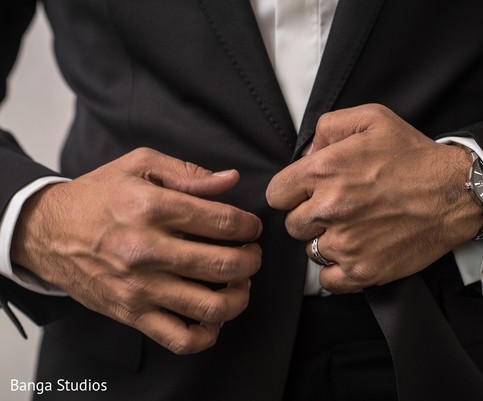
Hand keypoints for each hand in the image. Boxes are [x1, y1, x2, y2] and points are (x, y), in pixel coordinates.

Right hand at [11, 148, 262, 354]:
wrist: (46, 232)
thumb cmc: (97, 197)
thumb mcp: (139, 165)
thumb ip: (188, 172)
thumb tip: (231, 180)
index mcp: (152, 207)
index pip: (223, 222)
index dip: (248, 226)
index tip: (250, 228)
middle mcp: (147, 250)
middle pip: (225, 264)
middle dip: (252, 259)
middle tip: (251, 253)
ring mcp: (140, 287)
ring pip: (210, 306)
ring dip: (239, 296)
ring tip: (239, 283)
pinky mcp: (131, 313)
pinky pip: (179, 338)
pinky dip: (207, 335)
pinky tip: (213, 318)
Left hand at [267, 104, 482, 293]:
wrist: (456, 193)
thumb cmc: (414, 156)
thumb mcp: (372, 118)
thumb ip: (329, 127)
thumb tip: (306, 152)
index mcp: (324, 171)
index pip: (276, 194)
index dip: (291, 192)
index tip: (308, 193)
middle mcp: (329, 209)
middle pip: (292, 224)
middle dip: (310, 216)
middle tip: (337, 210)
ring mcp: (346, 243)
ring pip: (310, 251)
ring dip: (326, 242)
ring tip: (353, 228)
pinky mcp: (363, 270)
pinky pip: (328, 280)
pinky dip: (337, 270)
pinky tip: (354, 253)